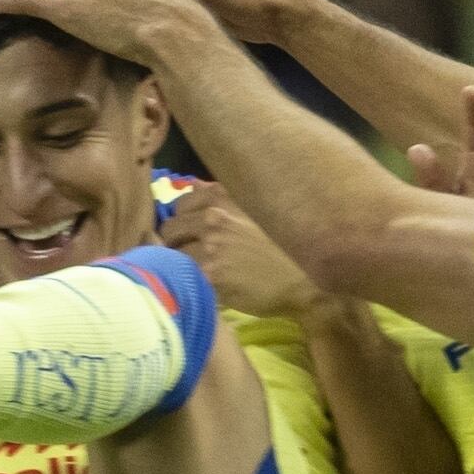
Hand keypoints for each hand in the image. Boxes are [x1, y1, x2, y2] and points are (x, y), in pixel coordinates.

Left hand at [162, 185, 320, 320]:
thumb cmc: (281, 247)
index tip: (189, 234)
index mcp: (224, 197)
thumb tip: (193, 186)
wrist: (304, 282)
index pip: (180, 203)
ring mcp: (210, 245)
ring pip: (172, 254)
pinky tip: (201, 287)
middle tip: (188, 257)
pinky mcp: (210, 274)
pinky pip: (182, 276)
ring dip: (178, 264)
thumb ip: (221, 197)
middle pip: (170, 228)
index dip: (182, 221)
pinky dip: (187, 282)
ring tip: (194, 273)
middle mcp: (214, 216)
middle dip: (175, 243)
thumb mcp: (253, 211)